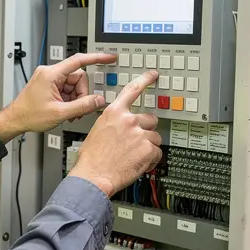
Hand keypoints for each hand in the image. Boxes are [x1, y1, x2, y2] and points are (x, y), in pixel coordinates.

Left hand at [0, 52, 117, 141]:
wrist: (15, 120)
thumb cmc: (29, 115)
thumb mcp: (60, 113)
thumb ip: (82, 106)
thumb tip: (99, 100)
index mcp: (51, 74)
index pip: (78, 60)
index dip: (96, 58)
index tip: (108, 57)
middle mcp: (50, 73)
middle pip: (78, 77)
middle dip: (81, 94)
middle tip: (77, 109)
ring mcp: (49, 79)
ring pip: (74, 85)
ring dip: (76, 99)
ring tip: (68, 112)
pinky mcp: (49, 85)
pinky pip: (67, 89)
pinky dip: (70, 100)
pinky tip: (65, 110)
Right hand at [69, 71, 161, 196]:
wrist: (93, 175)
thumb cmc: (92, 158)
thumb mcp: (98, 131)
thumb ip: (114, 124)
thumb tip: (122, 128)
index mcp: (114, 113)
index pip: (132, 90)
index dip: (145, 80)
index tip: (153, 74)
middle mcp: (128, 120)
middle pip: (150, 119)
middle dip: (146, 130)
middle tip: (136, 142)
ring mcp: (139, 134)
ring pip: (155, 137)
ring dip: (148, 147)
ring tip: (133, 156)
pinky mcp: (148, 148)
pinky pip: (157, 152)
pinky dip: (151, 160)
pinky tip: (138, 163)